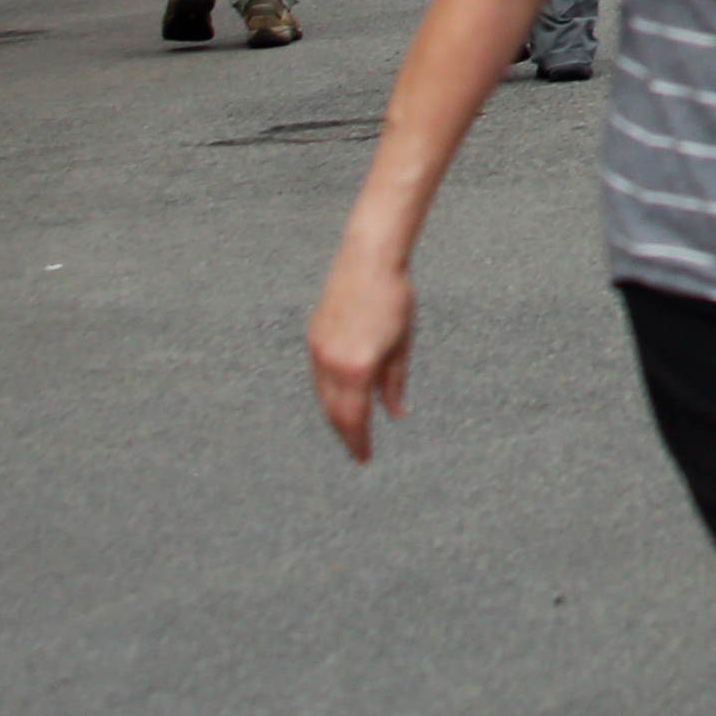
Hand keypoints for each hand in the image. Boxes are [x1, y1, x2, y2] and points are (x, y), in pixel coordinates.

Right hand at [308, 247, 414, 460]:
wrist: (367, 258)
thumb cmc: (394, 297)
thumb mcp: (402, 343)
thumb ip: (395, 382)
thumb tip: (395, 413)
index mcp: (357, 367)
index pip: (354, 418)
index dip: (358, 441)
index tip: (364, 457)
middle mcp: (331, 362)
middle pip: (333, 412)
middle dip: (345, 433)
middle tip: (357, 449)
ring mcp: (318, 349)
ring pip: (322, 396)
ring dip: (335, 414)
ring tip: (350, 427)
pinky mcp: (312, 337)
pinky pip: (317, 376)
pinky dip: (328, 393)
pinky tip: (340, 397)